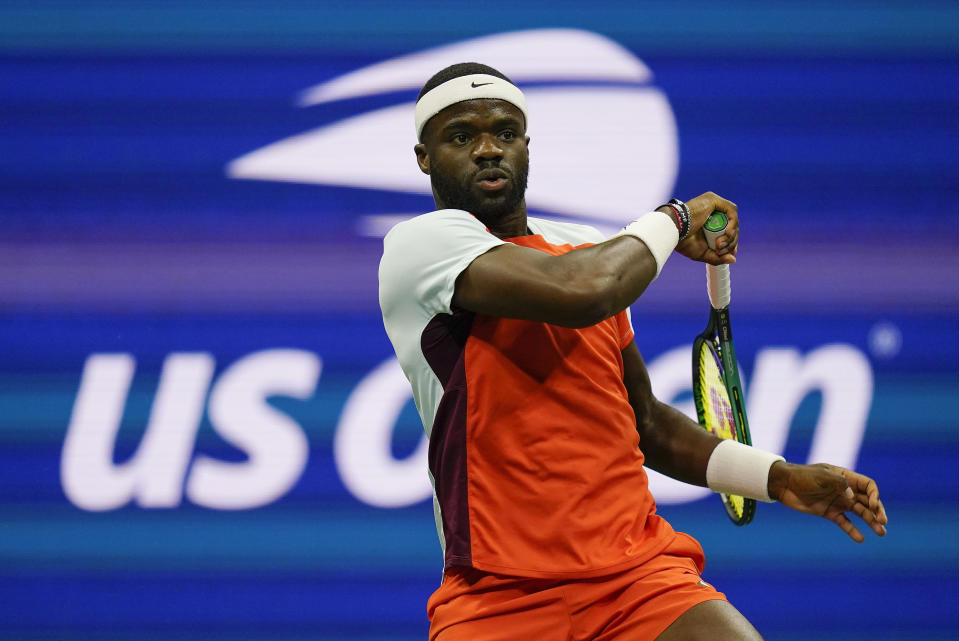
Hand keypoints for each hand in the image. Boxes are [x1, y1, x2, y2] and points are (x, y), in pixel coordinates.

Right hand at [672, 191, 738, 265]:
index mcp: (709, 220)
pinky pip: (731, 211)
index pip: (728, 230)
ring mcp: (714, 203)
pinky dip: (732, 224)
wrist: (673, 231)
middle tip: (720, 250)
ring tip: (719, 244)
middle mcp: (713, 210)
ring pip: (733, 219)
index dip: (731, 241)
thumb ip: (717, 257)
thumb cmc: (683, 241)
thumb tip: (733, 259)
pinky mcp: (714, 199)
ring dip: (731, 235)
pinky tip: (727, 234)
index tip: (729, 252)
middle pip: (732, 225)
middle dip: (731, 241)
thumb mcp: (703, 252)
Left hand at [768, 461, 887, 542]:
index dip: (875, 495)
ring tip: (882, 533)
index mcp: (846, 477)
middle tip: (883, 522)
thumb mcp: (821, 475)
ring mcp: (838, 502)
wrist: (784, 485)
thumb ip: (838, 483)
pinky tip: (861, 539)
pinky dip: (853, 531)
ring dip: (871, 522)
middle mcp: (845, 490)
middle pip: (868, 501)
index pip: (868, 486)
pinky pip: (845, 523)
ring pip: (860, 513)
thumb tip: (852, 496)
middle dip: (878, 511)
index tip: (874, 504)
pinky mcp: (829, 513)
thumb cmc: (803, 476)